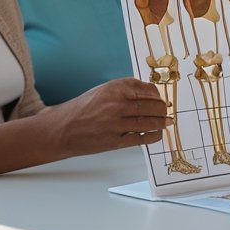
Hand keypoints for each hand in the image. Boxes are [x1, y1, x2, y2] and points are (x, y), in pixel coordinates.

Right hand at [41, 76, 169, 156]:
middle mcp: (116, 104)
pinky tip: (157, 134)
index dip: (157, 95)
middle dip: (162, 109)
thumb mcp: (103, 91)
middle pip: (151, 106)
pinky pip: (141, 138)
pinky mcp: (115, 141)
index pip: (146, 89)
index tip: (161, 98)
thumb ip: (125, 91)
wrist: (62, 128)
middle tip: (167, 111)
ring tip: (167, 122)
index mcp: (114, 88)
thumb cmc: (83, 109)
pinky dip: (153, 136)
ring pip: (148, 122)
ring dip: (161, 122)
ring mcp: (116, 123)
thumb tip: (150, 94)